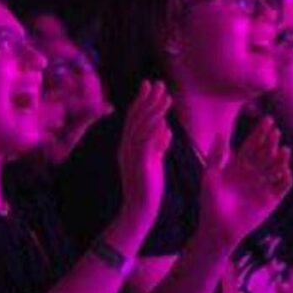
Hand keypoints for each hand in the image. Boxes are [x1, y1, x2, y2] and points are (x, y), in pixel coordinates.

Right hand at [117, 80, 171, 221]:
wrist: (139, 210)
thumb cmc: (147, 188)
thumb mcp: (153, 162)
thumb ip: (157, 145)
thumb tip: (165, 129)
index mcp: (128, 145)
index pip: (133, 118)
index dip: (141, 99)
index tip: (149, 84)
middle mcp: (126, 148)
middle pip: (136, 118)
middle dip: (148, 99)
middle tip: (158, 82)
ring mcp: (130, 156)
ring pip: (141, 128)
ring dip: (155, 111)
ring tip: (167, 97)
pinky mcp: (139, 167)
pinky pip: (146, 145)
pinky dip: (155, 132)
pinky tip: (165, 123)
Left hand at [198, 117, 292, 250]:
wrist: (217, 228)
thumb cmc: (210, 202)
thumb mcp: (210, 175)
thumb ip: (216, 156)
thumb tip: (221, 133)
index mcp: (238, 166)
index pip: (252, 145)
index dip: (260, 133)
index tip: (268, 120)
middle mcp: (253, 174)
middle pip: (265, 154)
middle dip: (271, 142)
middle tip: (276, 131)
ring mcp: (263, 186)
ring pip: (276, 168)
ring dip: (281, 158)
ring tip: (283, 149)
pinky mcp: (271, 200)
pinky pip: (282, 186)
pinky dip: (285, 177)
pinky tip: (284, 169)